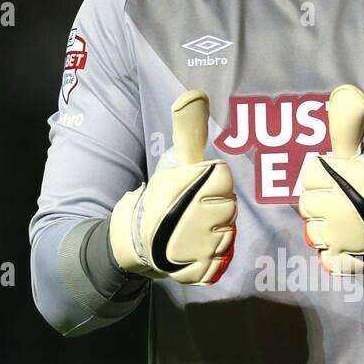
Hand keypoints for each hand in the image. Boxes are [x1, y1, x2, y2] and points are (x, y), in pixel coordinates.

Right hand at [109, 91, 236, 284]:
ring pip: (228, 234)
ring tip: (191, 232)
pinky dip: (210, 258)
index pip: (224, 177)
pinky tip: (193, 252)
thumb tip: (195, 93)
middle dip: (214, 209)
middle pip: (229, 206)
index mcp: (186, 185)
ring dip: (213, 234)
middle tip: (192, 212)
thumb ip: (187, 129)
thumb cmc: (161, 200)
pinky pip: (222, 261)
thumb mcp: (173, 162)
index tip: (196, 188)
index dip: (213, 183)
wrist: (134, 243)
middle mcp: (192, 215)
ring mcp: (197, 246)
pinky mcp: (200, 270)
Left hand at [298, 84, 363, 273]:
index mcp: (353, 176)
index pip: (309, 174)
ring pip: (311, 231)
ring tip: (346, 224)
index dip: (321, 178)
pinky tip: (347, 245)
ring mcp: (348, 236)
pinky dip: (333, 254)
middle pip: (306, 204)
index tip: (337, 182)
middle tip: (342, 204)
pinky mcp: (349, 261)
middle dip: (321, 204)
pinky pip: (324, 257)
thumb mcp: (359, 155)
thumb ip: (346, 126)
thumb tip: (347, 93)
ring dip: (325, 229)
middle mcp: (350, 206)